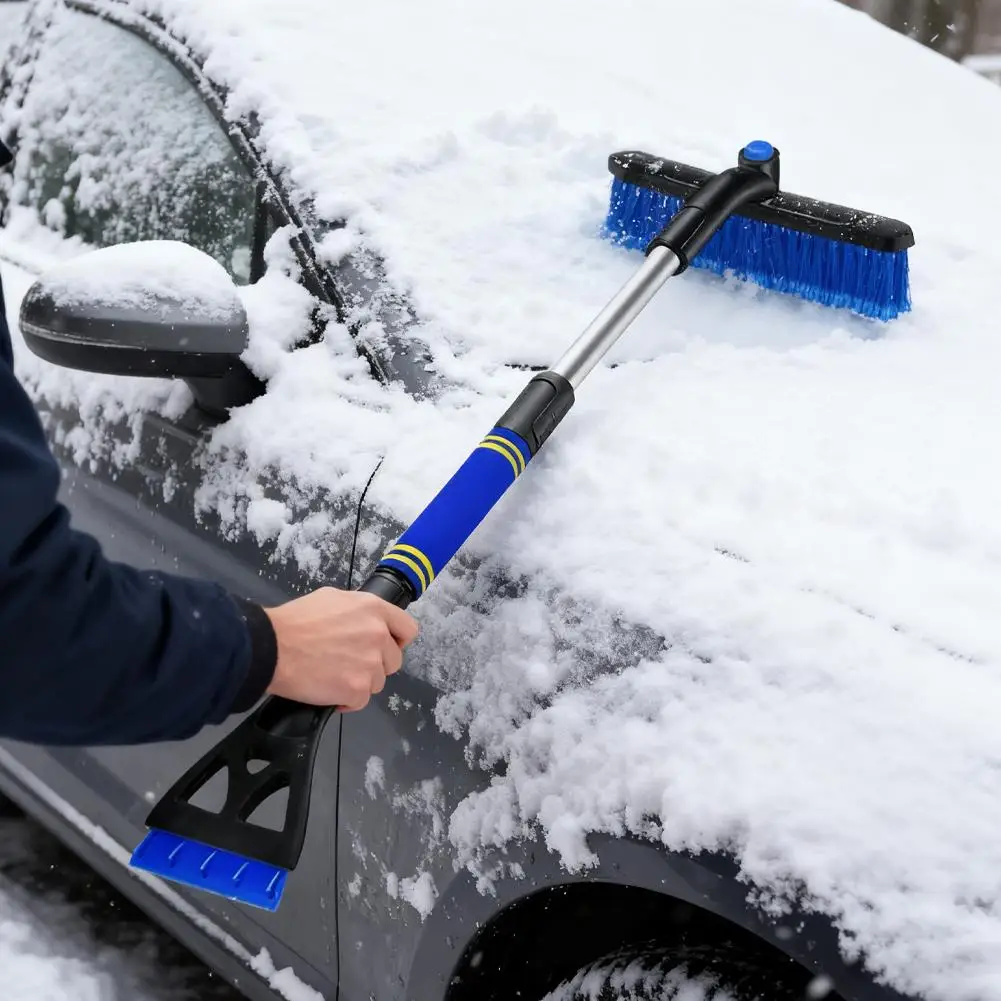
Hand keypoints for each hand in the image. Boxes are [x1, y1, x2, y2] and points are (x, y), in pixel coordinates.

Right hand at [262, 587, 418, 710]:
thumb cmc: (296, 621)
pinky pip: (360, 701)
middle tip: (350, 663)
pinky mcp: (357, 689)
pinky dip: (346, 700)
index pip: (408, 629)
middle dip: (376, 664)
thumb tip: (364, 619)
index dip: (398, 640)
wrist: (272, 647)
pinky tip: (329, 690)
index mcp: (374, 609)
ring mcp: (370, 663)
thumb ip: (357, 609)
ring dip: (359, 682)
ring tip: (333, 675)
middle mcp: (378, 635)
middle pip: (394, 660)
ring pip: (377, 682)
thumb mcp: (332, 598)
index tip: (386, 647)